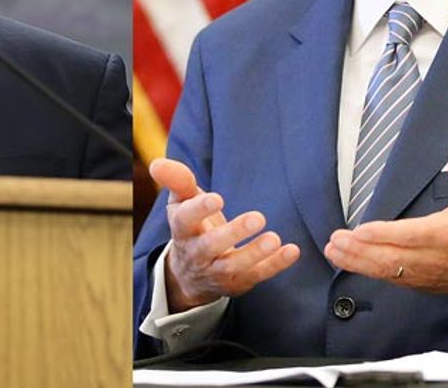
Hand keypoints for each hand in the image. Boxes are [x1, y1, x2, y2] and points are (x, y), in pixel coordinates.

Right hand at [149, 157, 299, 312]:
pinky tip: (291, 251)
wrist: (191, 272)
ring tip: (274, 238)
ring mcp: (217, 271)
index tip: (217, 198)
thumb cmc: (191, 225)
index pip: (185, 220)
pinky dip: (275, 266)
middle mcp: (197, 253)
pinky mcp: (237, 283)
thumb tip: (156, 164)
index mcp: (182, 229)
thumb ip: (176, 180)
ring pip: (233, 267)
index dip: (199, 210)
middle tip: (258, 217)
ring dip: (254, 253)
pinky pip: (256, 276)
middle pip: (211, 246)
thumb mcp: (181, 201)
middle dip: (233, 233)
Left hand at [324, 144, 447, 307]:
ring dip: (357, 261)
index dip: (384, 235)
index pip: (410, 236)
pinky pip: (389, 278)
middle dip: (360, 250)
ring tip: (333, 250)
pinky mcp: (418, 283)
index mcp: (446, 235)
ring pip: (386, 271)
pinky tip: (347, 261)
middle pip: (391, 257)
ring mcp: (423, 274)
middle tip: (335, 239)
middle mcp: (432, 258)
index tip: (360, 230)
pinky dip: (366, 270)